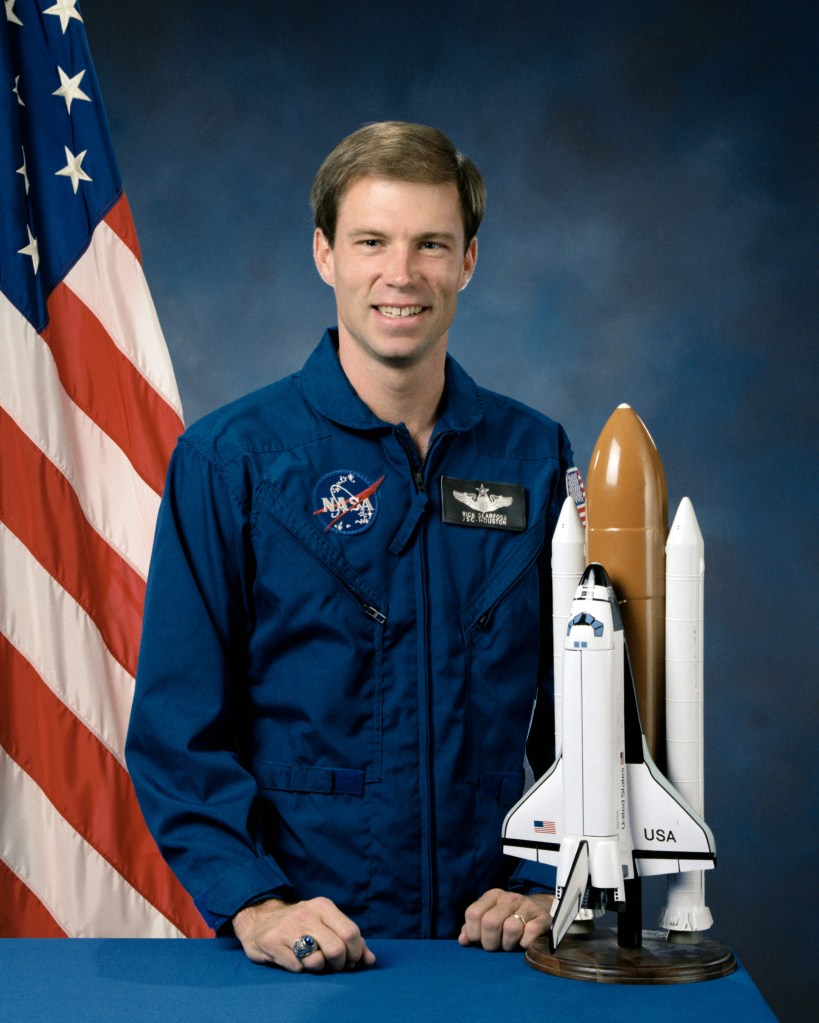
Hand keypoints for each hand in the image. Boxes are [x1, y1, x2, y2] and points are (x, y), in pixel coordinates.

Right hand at [232, 896, 376, 972]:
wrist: (258, 919)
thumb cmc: (300, 924)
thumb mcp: (325, 923)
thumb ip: (349, 939)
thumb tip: (370, 960)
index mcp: (323, 906)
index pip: (351, 932)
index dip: (355, 953)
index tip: (350, 960)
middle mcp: (306, 913)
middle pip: (336, 949)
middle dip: (338, 964)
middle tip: (332, 965)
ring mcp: (288, 928)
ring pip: (316, 962)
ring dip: (318, 968)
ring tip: (312, 960)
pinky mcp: (272, 943)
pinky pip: (297, 968)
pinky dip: (299, 969)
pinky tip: (293, 959)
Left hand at [458, 889, 553, 951]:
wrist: (540, 911)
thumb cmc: (508, 919)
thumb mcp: (489, 919)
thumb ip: (473, 929)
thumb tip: (463, 940)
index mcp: (493, 896)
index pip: (473, 913)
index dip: (473, 932)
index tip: (479, 941)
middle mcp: (509, 898)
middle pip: (490, 922)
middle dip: (490, 942)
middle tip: (496, 947)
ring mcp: (527, 906)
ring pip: (511, 928)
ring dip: (509, 944)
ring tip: (510, 944)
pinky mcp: (543, 917)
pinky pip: (531, 932)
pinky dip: (525, 943)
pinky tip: (524, 943)